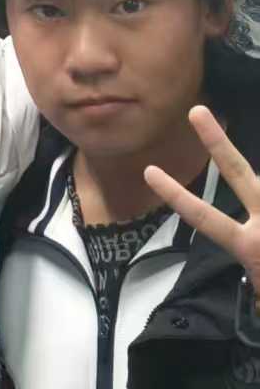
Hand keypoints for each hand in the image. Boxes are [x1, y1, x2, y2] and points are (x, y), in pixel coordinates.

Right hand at [145, 106, 259, 301]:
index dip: (175, 193)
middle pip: (239, 174)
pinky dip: (246, 195)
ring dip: (240, 163)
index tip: (150, 171)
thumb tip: (257, 287)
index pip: (203, 216)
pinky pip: (256, 200)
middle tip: (198, 111)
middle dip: (217, 143)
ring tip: (217, 123)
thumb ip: (259, 286)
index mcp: (250, 246)